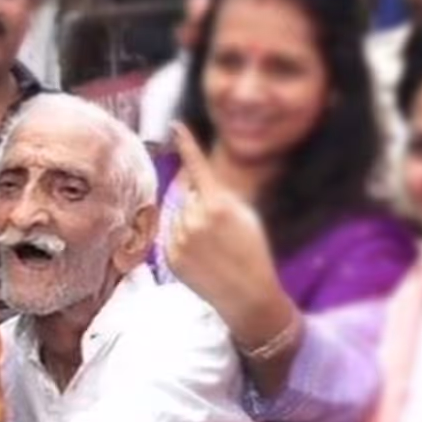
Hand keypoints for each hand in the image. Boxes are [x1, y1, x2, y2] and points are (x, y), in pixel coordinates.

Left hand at [165, 123, 292, 346]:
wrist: (248, 296)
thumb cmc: (251, 252)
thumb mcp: (244, 216)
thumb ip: (219, 196)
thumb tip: (192, 183)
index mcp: (218, 205)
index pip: (199, 168)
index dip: (187, 144)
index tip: (176, 126)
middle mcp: (195, 219)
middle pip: (188, 198)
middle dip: (199, 207)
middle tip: (220, 233)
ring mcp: (180, 239)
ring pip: (178, 217)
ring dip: (190, 225)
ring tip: (213, 249)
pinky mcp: (170, 256)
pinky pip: (171, 237)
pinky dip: (182, 242)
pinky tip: (201, 258)